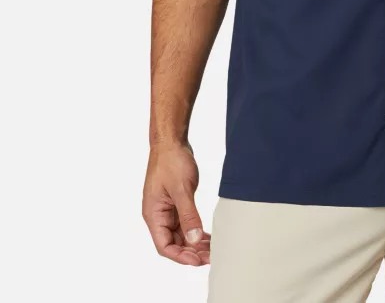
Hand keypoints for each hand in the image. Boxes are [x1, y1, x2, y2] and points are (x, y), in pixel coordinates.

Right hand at [142, 141, 210, 264]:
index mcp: (153, 214)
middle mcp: (158, 215)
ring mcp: (168, 210)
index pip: (164, 245)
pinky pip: (185, 223)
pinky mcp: (177, 203)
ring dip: (195, 243)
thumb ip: (188, 214)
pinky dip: (196, 231)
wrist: (171, 142)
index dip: (180, 256)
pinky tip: (208, 237)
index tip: (198, 260)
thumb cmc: (171, 162)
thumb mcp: (181, 189)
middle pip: (173, 243)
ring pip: (181, 235)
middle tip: (211, 257)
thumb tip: (193, 238)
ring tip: (212, 250)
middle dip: (191, 252)